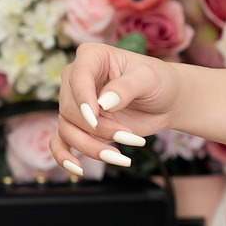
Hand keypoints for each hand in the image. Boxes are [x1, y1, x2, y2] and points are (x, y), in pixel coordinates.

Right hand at [51, 41, 179, 174]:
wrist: (166, 101)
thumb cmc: (158, 82)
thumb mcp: (148, 79)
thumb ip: (126, 88)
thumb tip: (103, 103)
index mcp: (91, 57)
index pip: (77, 77)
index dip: (83, 99)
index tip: (95, 117)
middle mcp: (76, 79)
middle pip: (70, 109)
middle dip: (97, 128)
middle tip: (127, 137)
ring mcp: (76, 104)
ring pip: (67, 129)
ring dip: (91, 146)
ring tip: (120, 157)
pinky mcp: (80, 126)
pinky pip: (60, 142)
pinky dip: (64, 157)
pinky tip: (77, 169)